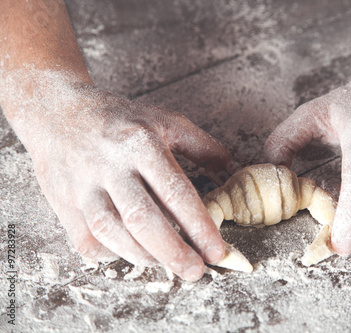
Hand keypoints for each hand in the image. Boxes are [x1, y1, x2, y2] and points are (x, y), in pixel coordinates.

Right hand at [10, 78, 229, 280]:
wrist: (57, 114)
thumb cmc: (119, 119)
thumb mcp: (164, 121)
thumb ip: (202, 146)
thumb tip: (230, 170)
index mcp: (141, 144)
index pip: (176, 191)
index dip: (199, 226)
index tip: (216, 250)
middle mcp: (111, 165)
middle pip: (143, 219)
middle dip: (173, 252)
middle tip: (195, 271)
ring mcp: (83, 186)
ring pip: (113, 233)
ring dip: (145, 257)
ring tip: (167, 264)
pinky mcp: (64, 203)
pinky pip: (87, 240)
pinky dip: (111, 254)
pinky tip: (131, 252)